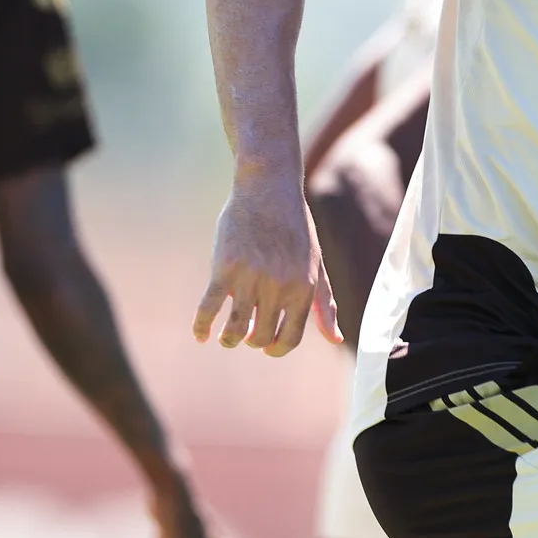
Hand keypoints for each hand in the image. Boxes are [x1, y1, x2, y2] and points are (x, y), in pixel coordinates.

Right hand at [194, 171, 339, 354]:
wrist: (269, 188)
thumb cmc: (294, 229)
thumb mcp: (316, 265)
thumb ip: (325, 304)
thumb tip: (336, 339)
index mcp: (303, 288)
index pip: (289, 338)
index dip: (275, 348)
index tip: (265, 346)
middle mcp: (279, 286)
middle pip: (260, 337)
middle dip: (251, 342)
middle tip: (245, 333)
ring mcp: (251, 277)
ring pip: (235, 329)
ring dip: (228, 340)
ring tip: (225, 337)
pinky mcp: (225, 267)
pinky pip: (209, 307)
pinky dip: (201, 326)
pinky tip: (200, 335)